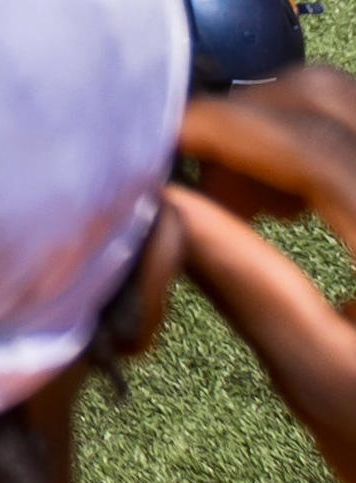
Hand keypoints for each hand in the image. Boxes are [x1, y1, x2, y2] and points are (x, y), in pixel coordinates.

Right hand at [170, 71, 355, 482]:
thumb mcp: (323, 382)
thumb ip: (243, 285)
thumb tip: (159, 206)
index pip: (307, 145)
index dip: (218, 128)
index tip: (147, 143)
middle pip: (327, 101)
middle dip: (244, 124)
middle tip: (196, 189)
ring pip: (348, 106)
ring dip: (279, 131)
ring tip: (242, 201)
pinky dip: (317, 147)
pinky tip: (295, 205)